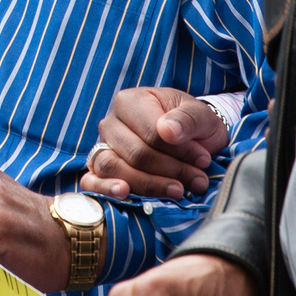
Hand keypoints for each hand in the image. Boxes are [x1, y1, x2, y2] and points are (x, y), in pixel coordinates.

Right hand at [81, 87, 227, 200]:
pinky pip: (92, 181)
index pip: (151, 133)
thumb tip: (168, 132)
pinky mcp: (98, 169)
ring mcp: (102, 146)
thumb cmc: (191, 125)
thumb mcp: (200, 115)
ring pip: (113, 168)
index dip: (179, 151)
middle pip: (135, 154)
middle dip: (170, 171)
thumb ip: (187, 119)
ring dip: (149, 184)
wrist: (188, 138)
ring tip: (177, 191)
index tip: (203, 160)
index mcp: (130, 101)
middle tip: (197, 180)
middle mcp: (110, 123)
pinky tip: (124, 194)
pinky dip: (105, 189)